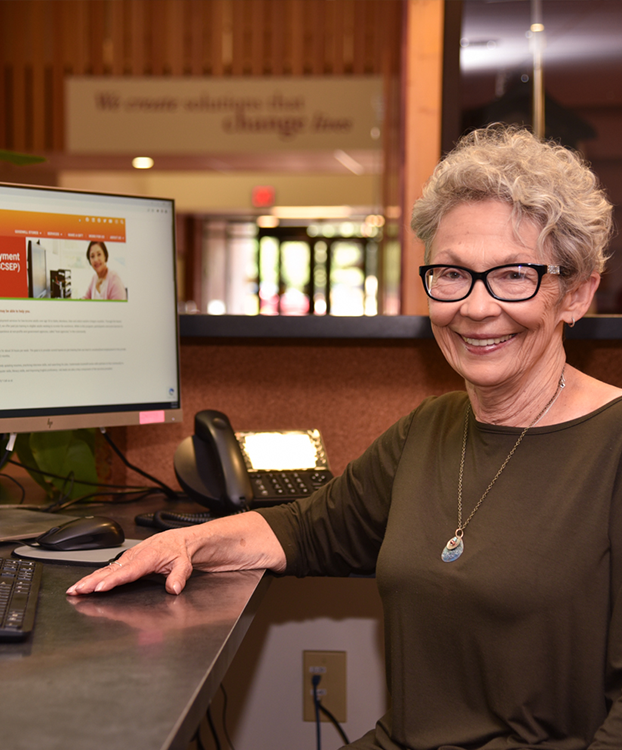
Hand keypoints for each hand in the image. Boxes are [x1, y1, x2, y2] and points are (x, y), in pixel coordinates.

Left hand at [66, 511, 285, 595]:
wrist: (219, 538)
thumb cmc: (190, 553)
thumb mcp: (171, 570)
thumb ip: (159, 583)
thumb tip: (147, 610)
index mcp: (147, 554)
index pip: (119, 568)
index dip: (99, 578)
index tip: (81, 590)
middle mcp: (154, 549)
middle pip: (124, 564)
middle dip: (103, 577)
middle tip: (85, 589)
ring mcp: (169, 551)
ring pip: (144, 561)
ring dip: (125, 573)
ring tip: (106, 585)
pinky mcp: (187, 554)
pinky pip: (182, 565)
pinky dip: (177, 576)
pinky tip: (173, 587)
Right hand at [66, 527, 194, 595]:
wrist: (179, 540)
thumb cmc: (179, 551)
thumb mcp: (184, 564)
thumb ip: (179, 576)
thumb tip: (174, 588)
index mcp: (148, 557)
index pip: (128, 571)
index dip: (113, 581)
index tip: (99, 588)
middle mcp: (134, 556)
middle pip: (110, 571)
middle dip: (92, 581)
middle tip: (76, 591)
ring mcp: (128, 558)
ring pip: (106, 570)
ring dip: (89, 579)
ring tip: (74, 590)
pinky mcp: (125, 560)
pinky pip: (108, 569)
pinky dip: (95, 576)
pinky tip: (85, 584)